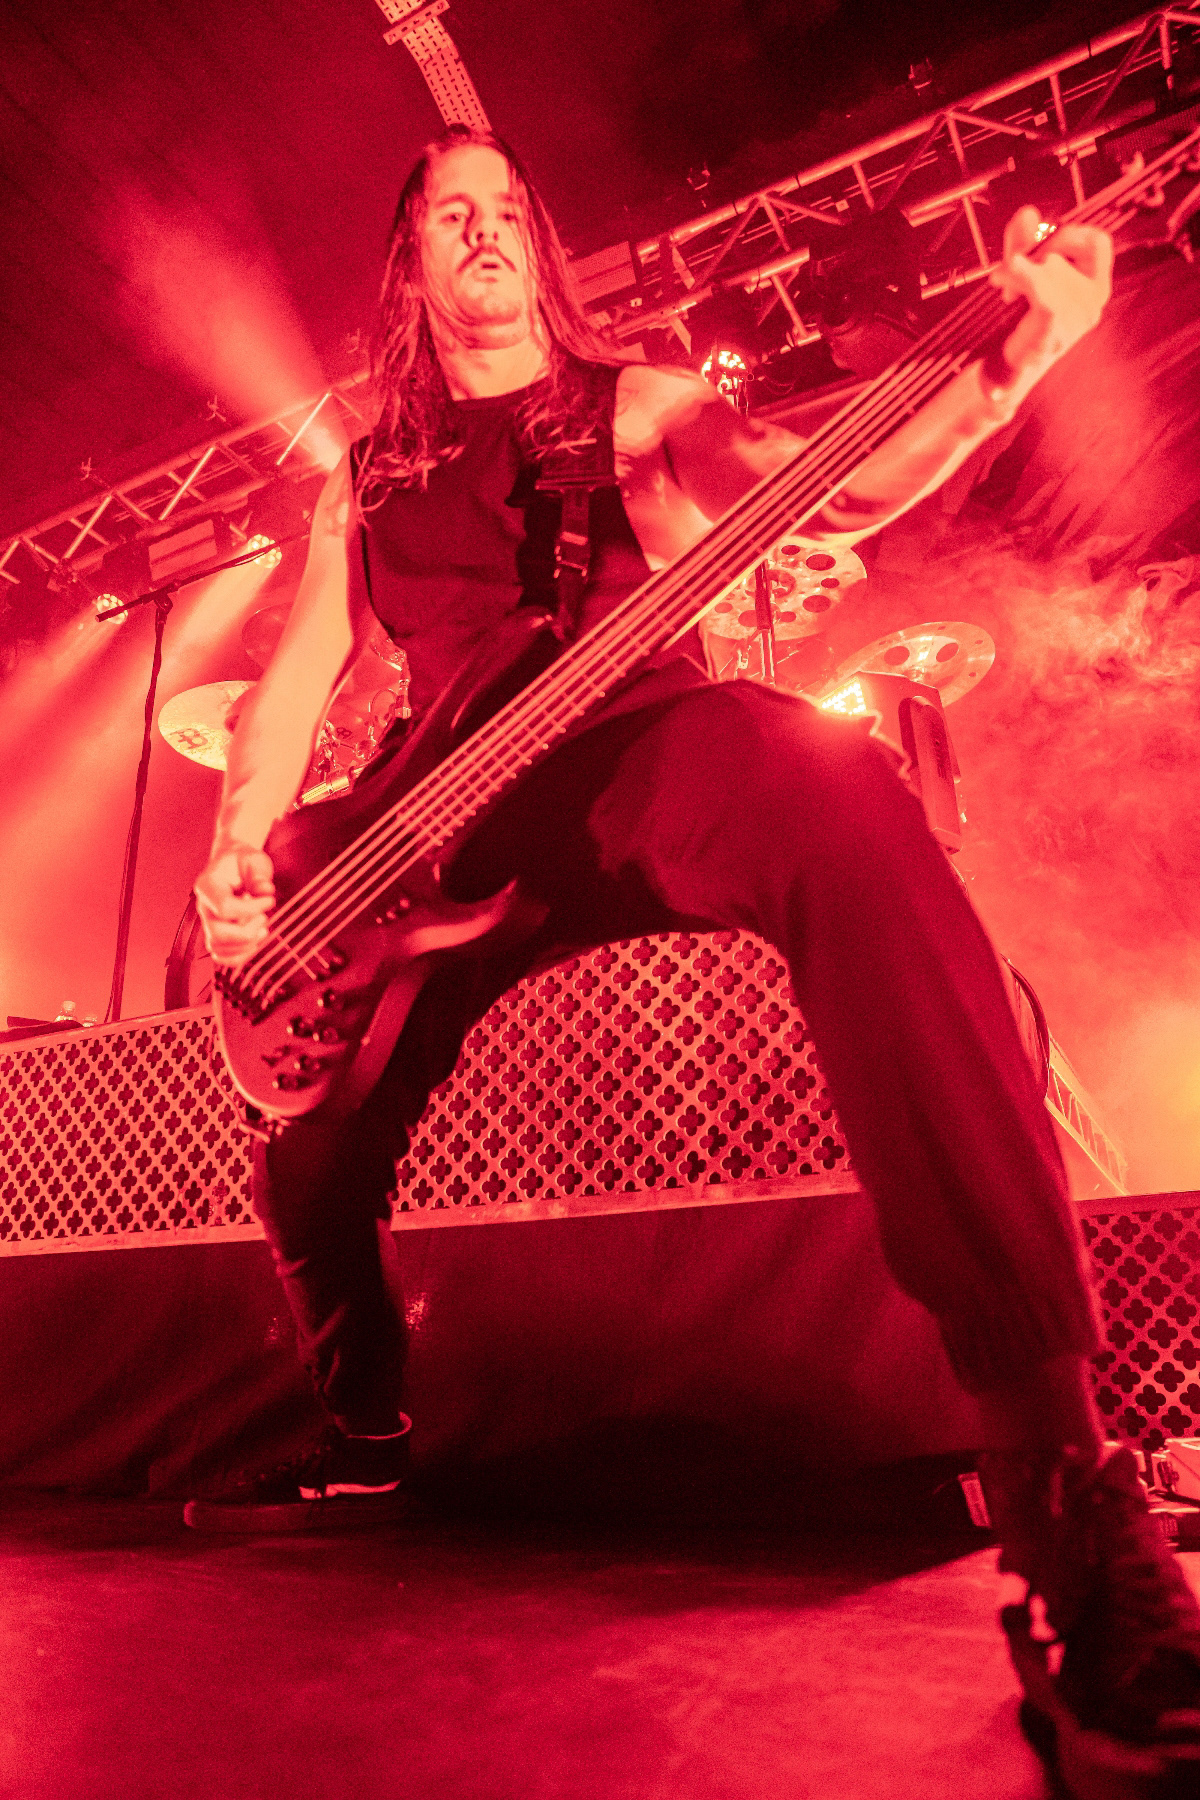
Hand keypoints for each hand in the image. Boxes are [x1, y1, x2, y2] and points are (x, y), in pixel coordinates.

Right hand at [194, 846, 274, 965]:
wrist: (232, 864)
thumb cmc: (240, 861)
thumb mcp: (254, 859)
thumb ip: (259, 874)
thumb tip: (264, 890)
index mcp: (208, 885)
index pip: (224, 908)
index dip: (251, 909)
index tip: (268, 900)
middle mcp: (204, 906)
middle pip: (218, 934)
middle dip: (247, 931)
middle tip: (263, 917)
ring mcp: (209, 921)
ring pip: (218, 948)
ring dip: (245, 945)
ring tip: (261, 929)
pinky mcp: (217, 933)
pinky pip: (221, 955)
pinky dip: (240, 956)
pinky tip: (255, 942)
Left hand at [992, 205, 1112, 383]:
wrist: (1011, 368)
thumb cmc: (1025, 321)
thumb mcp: (1025, 273)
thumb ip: (1025, 242)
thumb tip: (1028, 213)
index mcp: (1096, 284)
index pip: (1098, 242)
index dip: (1070, 234)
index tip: (1044, 244)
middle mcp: (1093, 301)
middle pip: (1065, 254)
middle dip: (1031, 255)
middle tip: (1010, 269)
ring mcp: (1076, 320)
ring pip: (1050, 271)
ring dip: (1018, 271)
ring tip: (1002, 284)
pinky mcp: (1054, 333)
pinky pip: (1042, 295)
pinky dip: (1021, 279)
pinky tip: (1004, 280)